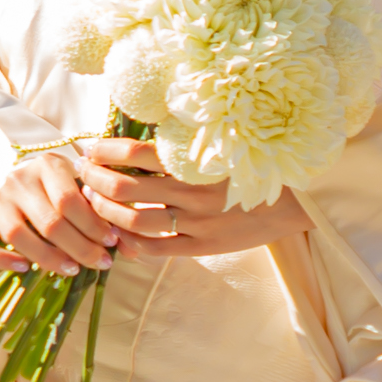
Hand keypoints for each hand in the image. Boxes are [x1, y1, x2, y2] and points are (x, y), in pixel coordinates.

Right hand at [0, 147, 121, 279]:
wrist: (21, 174)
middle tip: (100, 262)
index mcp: (46, 166)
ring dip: (48, 258)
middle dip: (80, 247)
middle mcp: (18, 180)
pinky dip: (2, 259)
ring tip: (73, 269)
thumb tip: (131, 248)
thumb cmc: (59, 184)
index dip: (92, 225)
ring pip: (18, 235)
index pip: (69, 199)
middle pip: (49, 222)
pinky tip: (24, 268)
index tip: (111, 242)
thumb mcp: (81, 185)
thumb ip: (103, 212)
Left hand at [74, 138, 299, 261]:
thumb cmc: (255, 165)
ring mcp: (198, 222)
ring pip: (135, 221)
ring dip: (106, 212)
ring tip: (94, 201)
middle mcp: (193, 192)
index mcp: (196, 161)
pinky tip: (119, 234)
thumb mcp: (222, 144)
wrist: (297, 199)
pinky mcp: (204, 246)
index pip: (135, 154)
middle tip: (84, 173)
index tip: (91, 148)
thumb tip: (143, 133)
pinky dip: (131, 243)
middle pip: (125, 188)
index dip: (105, 151)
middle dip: (95, 180)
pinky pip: (157, 249)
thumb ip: (185, 142)